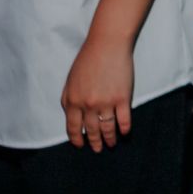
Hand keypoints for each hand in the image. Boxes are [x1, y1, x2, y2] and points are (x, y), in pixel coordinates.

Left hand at [61, 35, 134, 150]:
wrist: (108, 44)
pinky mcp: (123, 98)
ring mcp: (106, 103)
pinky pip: (124, 119)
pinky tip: (124, 133)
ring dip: (109, 138)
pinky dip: (124, 129)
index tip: (81, 145)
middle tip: (98, 149)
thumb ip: (68, 98)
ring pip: (107, 128)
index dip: (77, 138)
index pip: (72, 127)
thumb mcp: (70, 80)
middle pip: (91, 130)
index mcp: (72, 101)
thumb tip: (70, 115)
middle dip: (94, 142)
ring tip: (111, 144)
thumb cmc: (88, 59)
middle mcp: (88, 105)